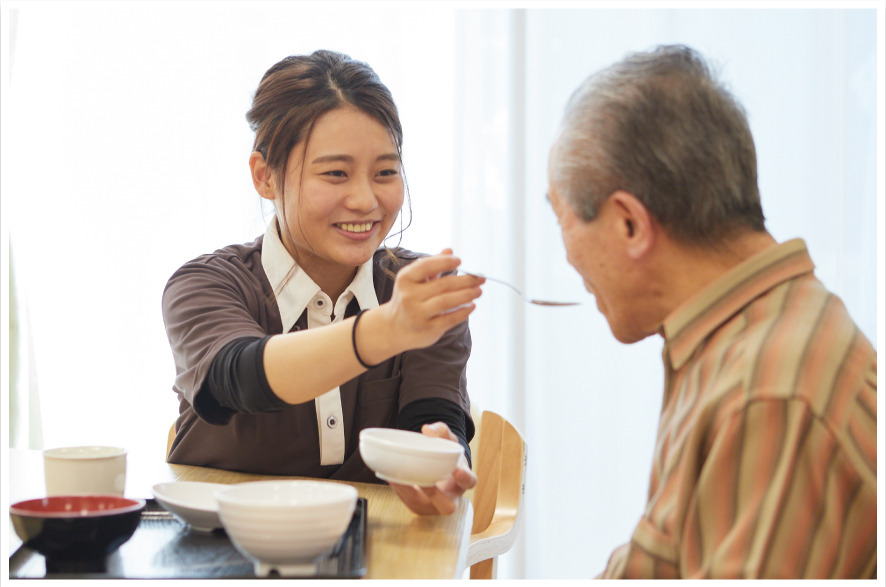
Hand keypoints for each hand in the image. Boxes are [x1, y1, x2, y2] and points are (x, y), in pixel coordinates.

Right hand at [370, 249, 484, 356]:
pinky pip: (449, 319)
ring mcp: (418, 314)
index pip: (427, 266)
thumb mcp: (414, 280)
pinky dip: (463, 312)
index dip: (445, 262)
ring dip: (466, 295)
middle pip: (443, 285)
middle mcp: (409, 296)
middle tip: (480, 278)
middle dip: (465, 281)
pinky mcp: (427, 329)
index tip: (461, 261)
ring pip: (447, 301)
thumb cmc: (409, 298)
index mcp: (405, 279)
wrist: (394, 328)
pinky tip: (472, 306)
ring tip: (479, 291)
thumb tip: (450, 251)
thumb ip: (432, 265)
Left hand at [388, 422, 477, 515]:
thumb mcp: (448, 440)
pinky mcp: (417, 507)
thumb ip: (441, 431)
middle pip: (447, 506)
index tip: (457, 470)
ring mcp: (433, 506)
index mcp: (462, 481)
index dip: (464, 478)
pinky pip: (407, 501)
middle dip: (433, 495)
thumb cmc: (446, 456)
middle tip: (423, 482)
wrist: (438, 469)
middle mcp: (450, 498)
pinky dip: (399, 489)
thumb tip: (427, 430)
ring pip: (421, 505)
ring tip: (396, 477)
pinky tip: (391, 476)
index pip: (469, 482)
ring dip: (408, 492)